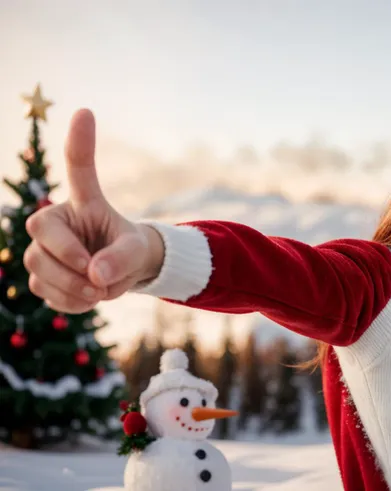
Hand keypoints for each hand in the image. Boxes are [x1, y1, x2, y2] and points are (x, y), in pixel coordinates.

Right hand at [24, 109, 162, 312]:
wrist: (121, 274)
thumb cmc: (130, 251)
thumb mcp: (136, 253)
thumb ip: (123, 259)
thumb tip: (95, 274)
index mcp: (84, 201)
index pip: (79, 168)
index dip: (81, 142)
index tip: (86, 112)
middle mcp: (56, 219)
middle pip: (41, 235)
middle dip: (70, 261)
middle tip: (98, 278)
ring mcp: (43, 248)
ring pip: (37, 267)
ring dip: (72, 287)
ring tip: (99, 289)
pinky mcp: (40, 275)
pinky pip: (44, 291)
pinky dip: (70, 301)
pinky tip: (87, 297)